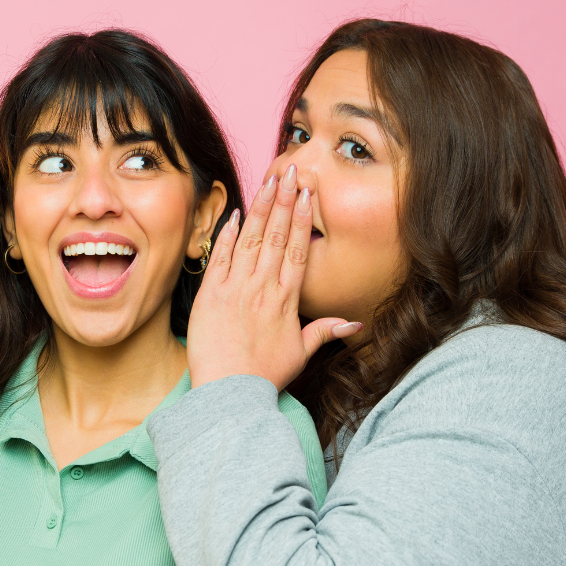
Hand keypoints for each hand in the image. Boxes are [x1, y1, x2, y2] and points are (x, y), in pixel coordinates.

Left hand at [186, 164, 362, 390]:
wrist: (229, 394)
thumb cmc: (264, 377)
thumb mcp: (300, 354)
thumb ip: (325, 333)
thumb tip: (355, 325)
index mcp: (286, 301)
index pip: (297, 250)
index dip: (302, 218)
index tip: (307, 193)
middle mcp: (262, 289)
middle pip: (276, 236)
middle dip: (284, 201)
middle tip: (290, 171)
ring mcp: (235, 289)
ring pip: (249, 240)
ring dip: (259, 208)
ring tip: (268, 181)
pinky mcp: (210, 296)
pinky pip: (220, 258)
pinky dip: (226, 235)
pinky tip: (233, 213)